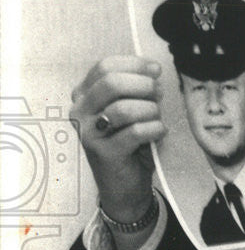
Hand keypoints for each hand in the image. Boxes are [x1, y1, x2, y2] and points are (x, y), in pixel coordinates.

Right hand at [70, 56, 166, 221]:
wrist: (124, 186)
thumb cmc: (130, 144)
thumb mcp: (130, 111)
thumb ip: (135, 90)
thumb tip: (153, 70)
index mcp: (83, 95)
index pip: (105, 67)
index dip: (134, 64)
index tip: (155, 70)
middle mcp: (79, 111)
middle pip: (112, 83)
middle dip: (143, 86)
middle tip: (159, 95)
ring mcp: (89, 133)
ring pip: (125, 108)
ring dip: (151, 110)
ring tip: (157, 118)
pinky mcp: (103, 152)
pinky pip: (136, 132)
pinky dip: (154, 129)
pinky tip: (159, 132)